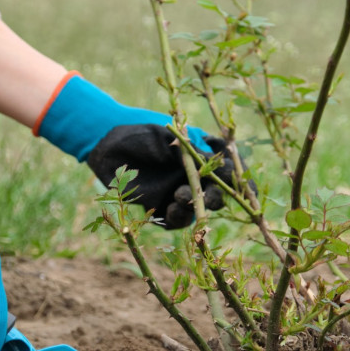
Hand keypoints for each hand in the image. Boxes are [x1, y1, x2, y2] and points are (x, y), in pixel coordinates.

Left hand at [35, 72, 250, 228]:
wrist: (109, 140)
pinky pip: (178, 219)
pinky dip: (179, 216)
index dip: (239, 178)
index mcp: (204, 153)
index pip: (230, 168)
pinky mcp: (162, 205)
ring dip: (197, 205)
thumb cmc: (143, 131)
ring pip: (200, 207)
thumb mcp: (172, 138)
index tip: (240, 183)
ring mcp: (180, 190)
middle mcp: (196, 174)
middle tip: (207, 191)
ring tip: (179, 195)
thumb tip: (220, 163)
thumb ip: (195, 153)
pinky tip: (171, 207)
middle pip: (220, 191)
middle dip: (217, 194)